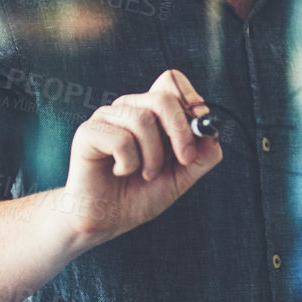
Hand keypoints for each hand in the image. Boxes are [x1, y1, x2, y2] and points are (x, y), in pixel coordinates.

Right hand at [59, 69, 221, 246]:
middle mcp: (128, 108)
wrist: (107, 220)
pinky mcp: (87, 133)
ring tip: (146, 174)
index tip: (201, 130)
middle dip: (181, 132)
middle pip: (162, 98)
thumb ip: (202, 155)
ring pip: (143, 120)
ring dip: (153, 157)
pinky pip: (121, 139)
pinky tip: (120, 172)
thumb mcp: (182, 176)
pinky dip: (129, 163)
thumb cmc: (141, 194)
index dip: (191, 100)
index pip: (172, 81)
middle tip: (185, 160)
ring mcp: (106, 118)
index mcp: (151, 110)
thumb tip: (213, 132)